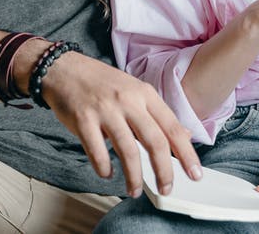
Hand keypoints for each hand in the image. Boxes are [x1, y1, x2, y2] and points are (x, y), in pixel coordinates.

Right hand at [39, 52, 202, 197]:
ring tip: (134, 190)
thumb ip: (157, 114)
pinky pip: (97, 150)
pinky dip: (104, 167)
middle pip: (154, 141)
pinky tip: (107, 173)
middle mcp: (128, 101)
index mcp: (144, 94)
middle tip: (167, 189)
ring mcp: (105, 110)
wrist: (63, 68)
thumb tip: (183, 135)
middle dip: (164, 171)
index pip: (172, 127)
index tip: (195, 174)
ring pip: (128, 150)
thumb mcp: (135, 90)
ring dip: (134, 176)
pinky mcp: (83, 119)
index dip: (186, 153)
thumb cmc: (100, 82)